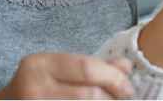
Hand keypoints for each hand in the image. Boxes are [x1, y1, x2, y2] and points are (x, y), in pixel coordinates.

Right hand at [0, 53, 134, 99]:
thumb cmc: (35, 86)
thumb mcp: (57, 69)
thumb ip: (92, 67)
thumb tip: (126, 66)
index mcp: (39, 64)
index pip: (87, 68)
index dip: (115, 79)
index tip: (129, 89)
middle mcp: (33, 87)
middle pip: (90, 95)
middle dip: (114, 98)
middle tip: (125, 99)